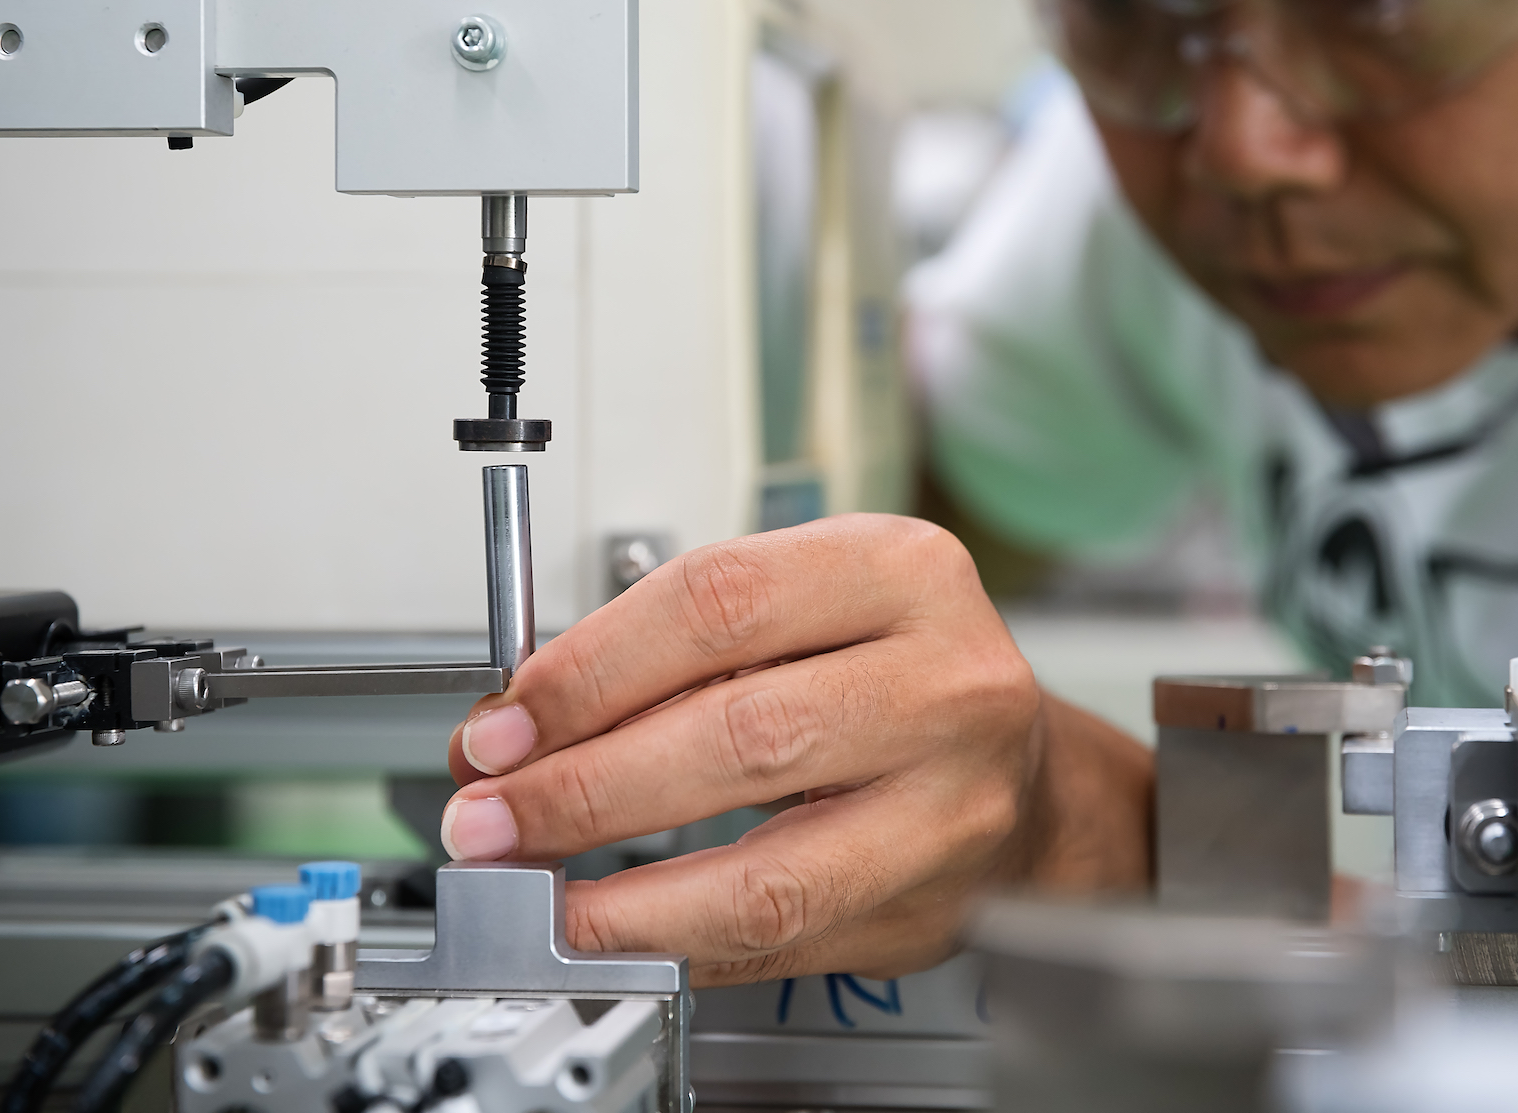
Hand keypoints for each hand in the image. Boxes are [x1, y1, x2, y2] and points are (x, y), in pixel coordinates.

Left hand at [441, 513, 1152, 984]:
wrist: (1023, 769)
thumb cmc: (895, 673)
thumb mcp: (803, 607)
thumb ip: (670, 652)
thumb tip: (517, 725)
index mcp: (903, 571)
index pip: (719, 603)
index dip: (590, 668)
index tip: (507, 719)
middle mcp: (946, 683)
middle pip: (739, 734)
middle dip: (585, 784)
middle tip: (495, 813)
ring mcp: (952, 806)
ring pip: (767, 870)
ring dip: (621, 895)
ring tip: (536, 889)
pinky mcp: (932, 907)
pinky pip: (779, 945)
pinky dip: (675, 945)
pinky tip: (610, 933)